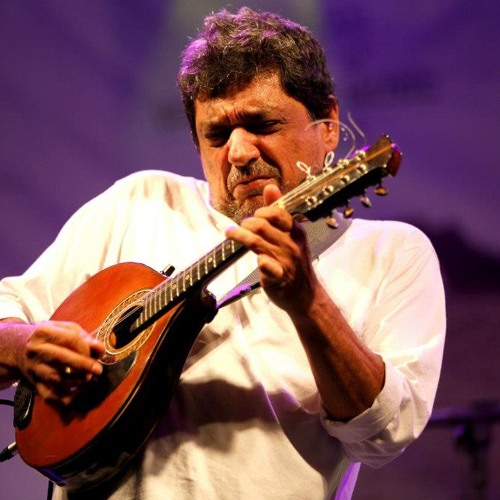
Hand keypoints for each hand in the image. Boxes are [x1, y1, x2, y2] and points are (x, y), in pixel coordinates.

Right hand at [19, 320, 103, 405]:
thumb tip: (99, 348)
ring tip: (88, 377)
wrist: (19, 349)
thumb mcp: (65, 329)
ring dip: (77, 380)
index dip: (87, 348)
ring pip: (56, 378)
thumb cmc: (50, 337)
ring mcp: (34, 369)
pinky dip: (66, 398)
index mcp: (44, 333)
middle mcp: (36, 351)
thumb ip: (84, 337)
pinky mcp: (34, 384)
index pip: (70, 340)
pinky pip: (51, 395)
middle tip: (98, 370)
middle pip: (61, 359)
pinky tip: (79, 392)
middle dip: (83, 365)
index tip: (99, 352)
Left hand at [226, 184, 318, 311]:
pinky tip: (256, 260)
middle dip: (246, 224)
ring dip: (239, 237)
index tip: (254, 217)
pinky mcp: (278, 277)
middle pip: (262, 226)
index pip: (277, 213)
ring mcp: (285, 261)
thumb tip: (270, 187)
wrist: (306, 295)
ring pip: (257, 242)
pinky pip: (266, 265)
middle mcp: (291, 244)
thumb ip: (278, 211)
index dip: (261, 212)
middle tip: (240, 228)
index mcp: (296, 231)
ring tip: (231, 235)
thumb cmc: (294, 263)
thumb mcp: (290, 235)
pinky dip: (260, 261)